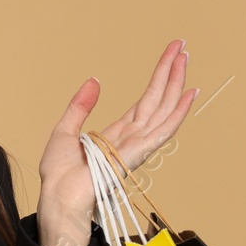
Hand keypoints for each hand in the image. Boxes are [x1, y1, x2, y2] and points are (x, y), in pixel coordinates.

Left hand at [35, 39, 196, 245]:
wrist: (57, 197)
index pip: (144, 102)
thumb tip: (94, 81)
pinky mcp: (135, 154)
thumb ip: (80, 106)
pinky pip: (161, 131)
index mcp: (117, 134)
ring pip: (163, 110)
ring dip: (176, 84)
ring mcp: (136, 146)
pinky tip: (188, 95)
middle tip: (183, 48)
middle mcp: (132, 139)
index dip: (157, 79)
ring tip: (186, 58)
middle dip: (171, 73)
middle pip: (157, 100)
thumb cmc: (60, 176)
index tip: (169, 56)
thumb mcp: (64, 131)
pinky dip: (177, 113)